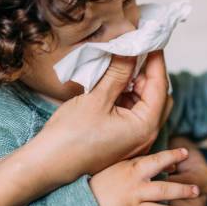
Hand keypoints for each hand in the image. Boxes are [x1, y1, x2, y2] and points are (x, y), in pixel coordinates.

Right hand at [30, 51, 168, 186]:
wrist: (47, 166)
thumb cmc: (70, 136)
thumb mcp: (97, 98)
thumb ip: (119, 73)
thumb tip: (132, 49)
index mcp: (145, 126)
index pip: (160, 86)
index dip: (156, 60)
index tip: (152, 39)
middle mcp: (146, 135)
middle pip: (158, 95)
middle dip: (149, 72)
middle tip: (138, 49)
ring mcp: (134, 140)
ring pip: (145, 103)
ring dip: (137, 83)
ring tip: (123, 62)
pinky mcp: (122, 140)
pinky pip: (132, 112)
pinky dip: (127, 95)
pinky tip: (115, 81)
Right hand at [90, 148, 199, 205]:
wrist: (86, 204)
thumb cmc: (105, 183)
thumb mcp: (122, 168)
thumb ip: (145, 165)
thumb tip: (171, 166)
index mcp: (132, 166)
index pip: (156, 158)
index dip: (172, 155)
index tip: (186, 153)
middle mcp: (135, 180)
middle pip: (162, 176)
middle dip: (181, 178)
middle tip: (197, 183)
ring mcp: (135, 196)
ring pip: (162, 193)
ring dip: (180, 193)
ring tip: (194, 194)